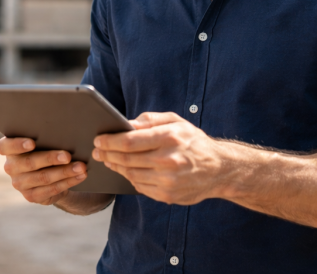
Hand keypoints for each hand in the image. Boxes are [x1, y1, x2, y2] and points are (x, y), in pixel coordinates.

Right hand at [0, 137, 87, 205]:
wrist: (49, 171)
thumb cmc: (46, 147)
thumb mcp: (42, 140)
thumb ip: (45, 136)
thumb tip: (63, 130)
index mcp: (9, 149)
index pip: (4, 147)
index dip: (17, 145)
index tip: (32, 143)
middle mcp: (10, 167)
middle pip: (29, 163)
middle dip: (51, 158)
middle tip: (68, 156)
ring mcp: (19, 183)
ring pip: (43, 177)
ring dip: (64, 172)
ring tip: (81, 167)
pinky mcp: (31, 196)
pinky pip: (51, 189)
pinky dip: (68, 182)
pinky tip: (80, 176)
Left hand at [92, 112, 225, 204]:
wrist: (219, 169)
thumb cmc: (194, 141)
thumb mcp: (176, 122)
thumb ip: (150, 120)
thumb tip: (125, 123)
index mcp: (170, 137)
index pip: (130, 140)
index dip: (110, 141)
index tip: (98, 139)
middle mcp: (169, 160)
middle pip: (127, 159)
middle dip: (107, 154)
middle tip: (97, 151)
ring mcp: (168, 180)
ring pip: (131, 174)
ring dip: (115, 166)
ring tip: (107, 159)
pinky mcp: (168, 195)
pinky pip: (140, 186)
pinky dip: (129, 178)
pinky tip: (125, 170)